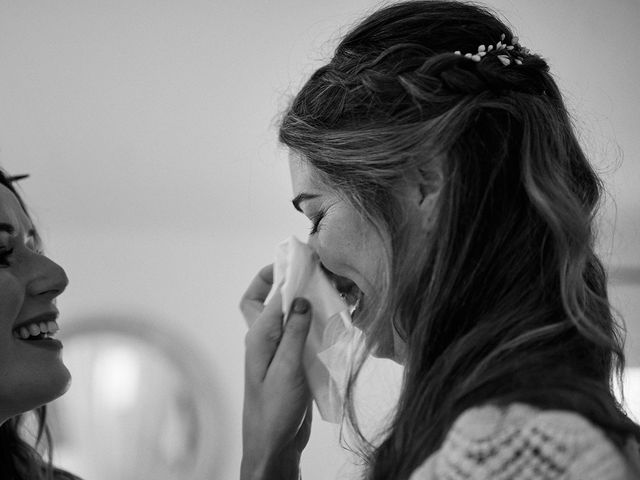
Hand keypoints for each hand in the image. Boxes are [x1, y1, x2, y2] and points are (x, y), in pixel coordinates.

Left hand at [239, 265, 312, 479]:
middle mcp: (264, 339)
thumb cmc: (275, 411)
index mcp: (258, 337)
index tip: (305, 260)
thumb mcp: (287, 369)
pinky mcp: (290, 361)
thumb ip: (294, 333)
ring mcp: (277, 351)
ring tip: (322, 289)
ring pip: (282, 315)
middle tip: (303, 270)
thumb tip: (300, 298)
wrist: (274, 444)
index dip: (284, 275)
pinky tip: (327, 320)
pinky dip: (309, 322)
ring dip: (297, 301)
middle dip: (275, 280)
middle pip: (261, 300)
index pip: (268, 295)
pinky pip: (297, 333)